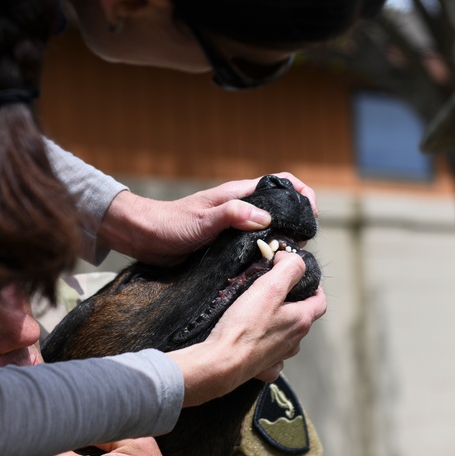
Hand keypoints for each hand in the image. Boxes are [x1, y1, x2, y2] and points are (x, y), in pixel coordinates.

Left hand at [97, 173, 316, 263]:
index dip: (302, 195)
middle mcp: (241, 209)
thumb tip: (265, 218)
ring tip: (284, 262)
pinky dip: (265, 256)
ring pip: (270, 231)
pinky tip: (266, 272)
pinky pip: (254, 247)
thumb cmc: (169, 224)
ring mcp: (235, 227)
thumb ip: (232, 215)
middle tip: (296, 248)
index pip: (282, 183)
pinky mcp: (227, 245)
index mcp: (239, 195)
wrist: (143, 237)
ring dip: (281, 243)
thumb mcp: (202, 220)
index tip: (311, 217)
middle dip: (296, 225)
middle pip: (282, 210)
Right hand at [169, 251, 325, 406]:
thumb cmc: (244, 326)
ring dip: (279, 323)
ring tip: (261, 312)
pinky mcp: (263, 367)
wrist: (221, 362)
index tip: (303, 278)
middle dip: (292, 302)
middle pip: (302, 317)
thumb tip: (292, 259)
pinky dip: (267, 345)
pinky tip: (254, 338)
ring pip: (287, 335)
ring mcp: (279, 356)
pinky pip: (271, 355)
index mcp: (301, 320)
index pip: (319, 301)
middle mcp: (295, 340)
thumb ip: (288, 268)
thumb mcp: (269, 287)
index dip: (315, 287)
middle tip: (274, 290)